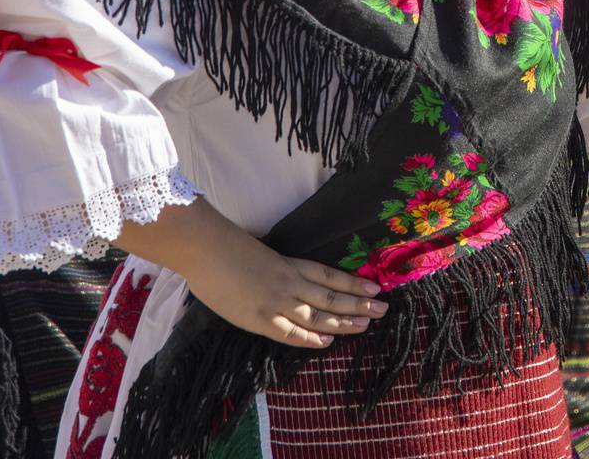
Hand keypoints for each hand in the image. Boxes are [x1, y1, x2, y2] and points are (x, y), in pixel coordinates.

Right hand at [183, 229, 386, 348]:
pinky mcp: (259, 318)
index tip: (376, 288)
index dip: (354, 283)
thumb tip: (290, 278)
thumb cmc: (226, 246)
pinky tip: (327, 341)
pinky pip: (291, 332)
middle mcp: (290, 282)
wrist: (205, 246)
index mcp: (290, 263)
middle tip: (383, 309)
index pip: (330, 276)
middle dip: (359, 304)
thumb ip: (277, 268)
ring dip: (344, 321)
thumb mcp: (260, 254)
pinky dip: (310, 338)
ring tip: (367, 325)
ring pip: (319, 314)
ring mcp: (277, 300)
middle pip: (332, 296)